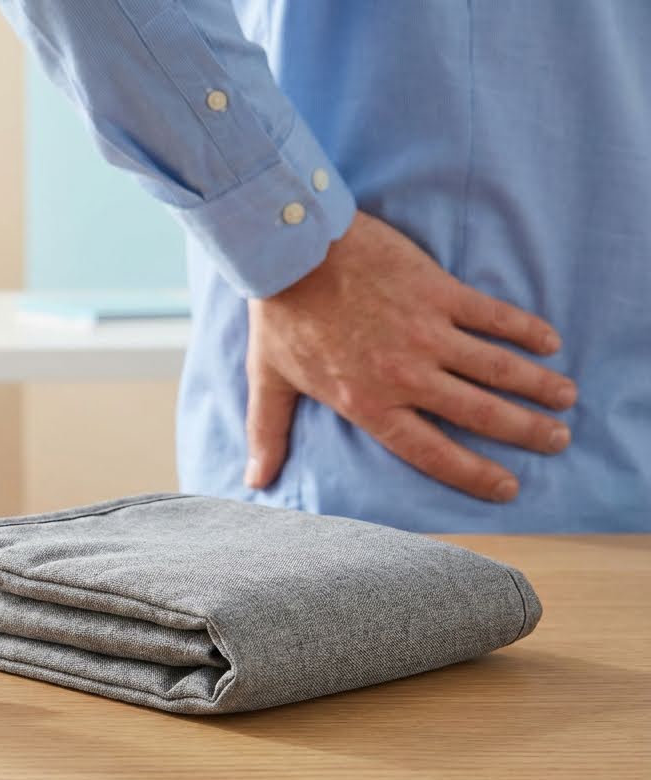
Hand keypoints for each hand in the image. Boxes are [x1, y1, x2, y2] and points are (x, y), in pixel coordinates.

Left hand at [245, 210, 575, 501]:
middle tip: (556, 441)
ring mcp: (427, 332)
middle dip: (524, 432)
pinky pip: (494, 316)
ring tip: (565, 400)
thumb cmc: (281, 316)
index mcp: (368, 403)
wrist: (292, 250)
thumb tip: (257, 479)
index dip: (473, 473)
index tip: (507, 487)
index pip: (430, 452)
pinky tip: (550, 342)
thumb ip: (269, 433)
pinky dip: (525, 329)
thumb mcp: (269, 380)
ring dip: (538, 386)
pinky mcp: (438, 292)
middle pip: (479, 414)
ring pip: (497, 368)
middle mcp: (405, 375)